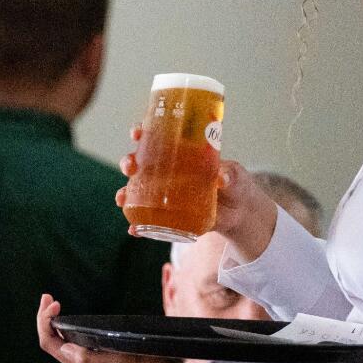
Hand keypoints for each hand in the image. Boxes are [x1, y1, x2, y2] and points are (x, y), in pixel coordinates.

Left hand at [37, 294, 205, 362]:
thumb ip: (90, 358)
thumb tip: (64, 347)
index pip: (50, 344)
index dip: (45, 322)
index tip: (54, 303)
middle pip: (53, 342)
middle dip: (45, 319)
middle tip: (47, 297)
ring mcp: (92, 362)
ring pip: (63, 343)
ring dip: (55, 324)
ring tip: (54, 306)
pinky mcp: (102, 358)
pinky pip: (77, 344)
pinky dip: (70, 330)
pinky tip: (76, 322)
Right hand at [115, 126, 278, 262]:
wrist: (240, 212)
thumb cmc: (236, 184)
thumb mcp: (235, 175)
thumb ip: (230, 174)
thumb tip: (222, 178)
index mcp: (181, 154)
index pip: (157, 138)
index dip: (143, 132)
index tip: (137, 132)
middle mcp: (168, 172)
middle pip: (140, 162)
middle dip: (129, 162)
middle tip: (130, 166)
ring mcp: (166, 194)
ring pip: (138, 190)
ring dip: (125, 193)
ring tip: (122, 198)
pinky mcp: (170, 216)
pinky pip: (149, 220)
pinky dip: (139, 226)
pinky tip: (134, 230)